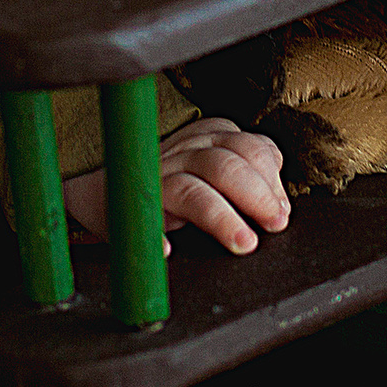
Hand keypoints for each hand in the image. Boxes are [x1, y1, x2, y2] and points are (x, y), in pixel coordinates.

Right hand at [60, 117, 289, 255]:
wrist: (105, 191)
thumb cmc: (173, 183)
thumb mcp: (214, 165)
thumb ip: (249, 172)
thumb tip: (281, 205)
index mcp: (209, 136)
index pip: (251, 147)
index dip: (271, 179)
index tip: (280, 210)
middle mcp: (183, 151)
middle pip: (226, 165)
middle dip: (257, 195)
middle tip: (275, 224)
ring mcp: (156, 177)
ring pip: (193, 190)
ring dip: (222, 218)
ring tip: (244, 243)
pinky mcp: (132, 207)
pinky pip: (145, 219)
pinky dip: (156, 236)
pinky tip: (168, 250)